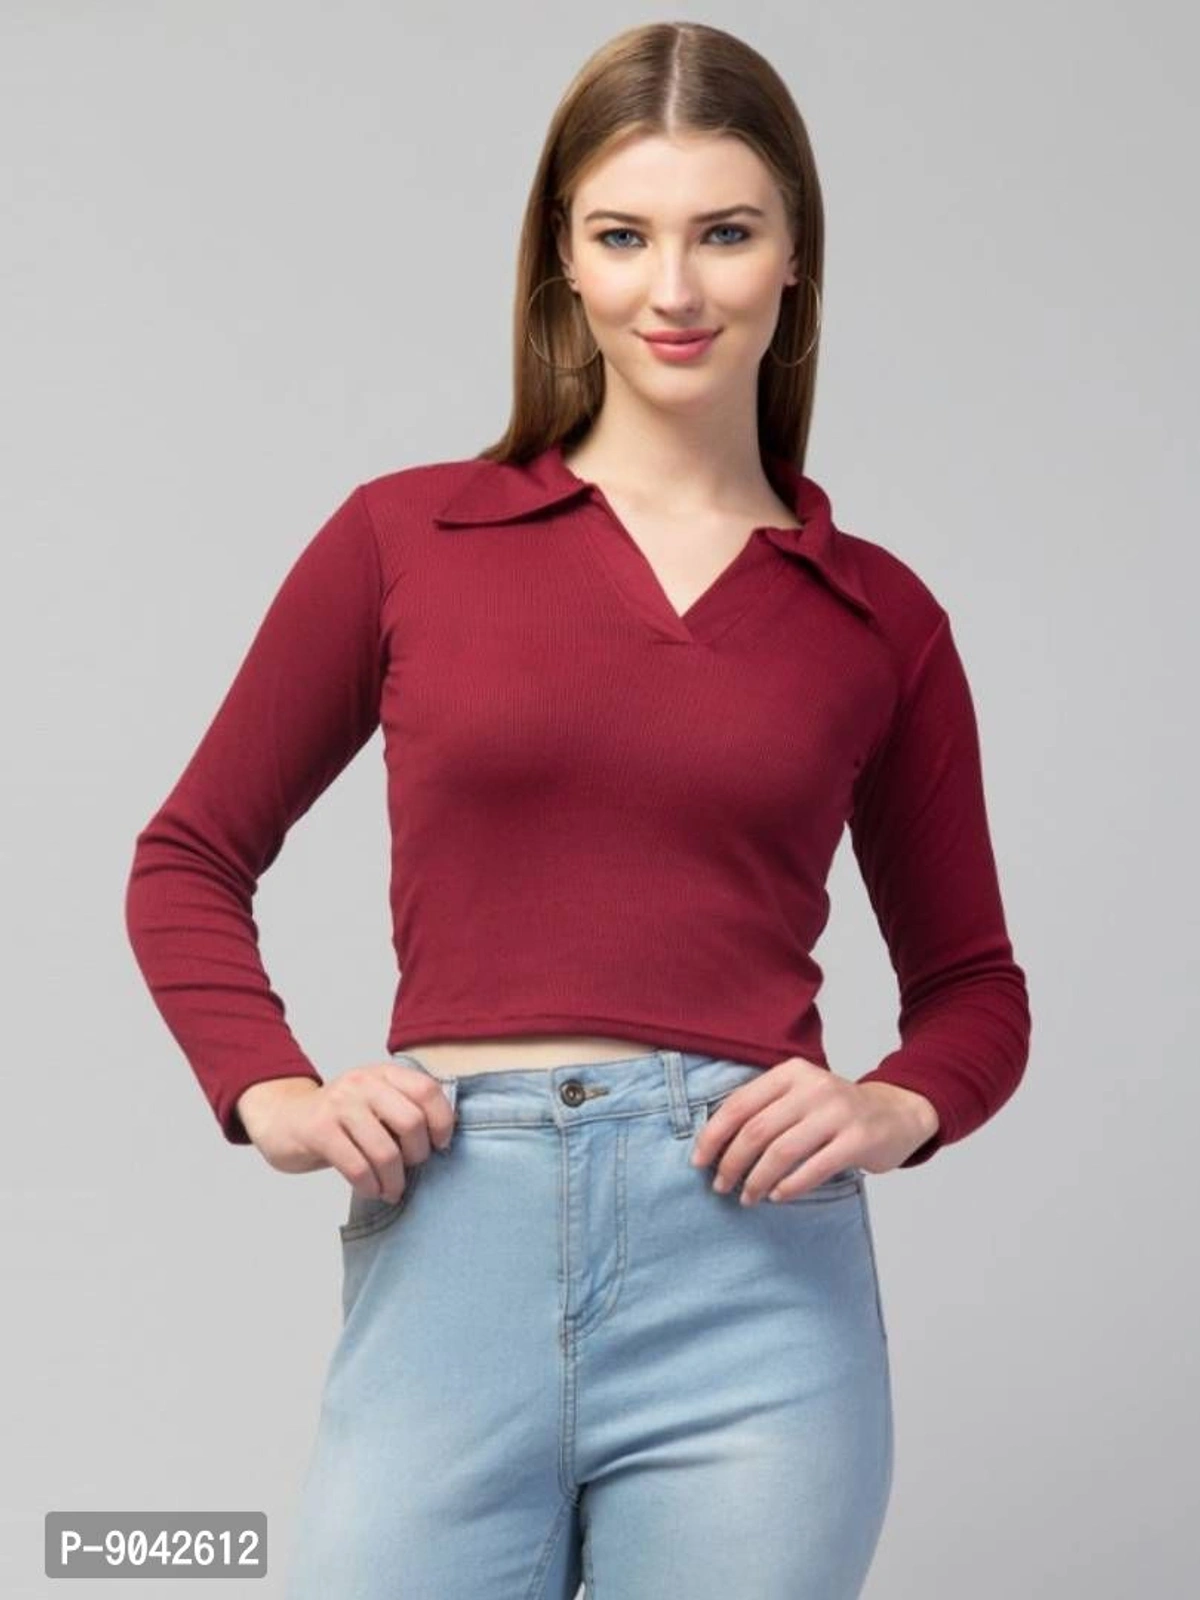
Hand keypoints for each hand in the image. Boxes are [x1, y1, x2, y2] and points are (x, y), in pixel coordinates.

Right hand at [236, 1062, 456, 1201]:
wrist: (283, 1120)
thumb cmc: (340, 1119)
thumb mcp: (374, 1102)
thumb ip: (404, 1110)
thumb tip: (443, 1140)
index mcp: (383, 1074)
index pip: (428, 1090)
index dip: (442, 1121)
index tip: (441, 1145)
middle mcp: (363, 1083)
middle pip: (411, 1122)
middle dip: (417, 1155)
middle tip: (411, 1169)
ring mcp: (339, 1105)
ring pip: (385, 1151)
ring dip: (394, 1180)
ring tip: (392, 1189)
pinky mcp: (319, 1131)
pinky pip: (357, 1167)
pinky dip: (370, 1186)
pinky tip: (372, 1190)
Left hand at [690, 1057, 939, 1202]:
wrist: (895, 1113)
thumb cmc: (835, 1110)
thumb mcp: (799, 1094)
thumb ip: (763, 1109)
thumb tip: (713, 1146)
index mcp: (791, 1072)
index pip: (739, 1104)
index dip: (714, 1135)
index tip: (698, 1161)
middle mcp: (813, 1087)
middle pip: (756, 1130)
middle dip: (731, 1163)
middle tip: (720, 1186)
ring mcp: (838, 1112)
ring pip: (781, 1152)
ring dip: (757, 1180)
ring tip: (747, 1197)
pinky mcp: (858, 1139)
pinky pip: (814, 1168)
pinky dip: (790, 1186)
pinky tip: (777, 1196)